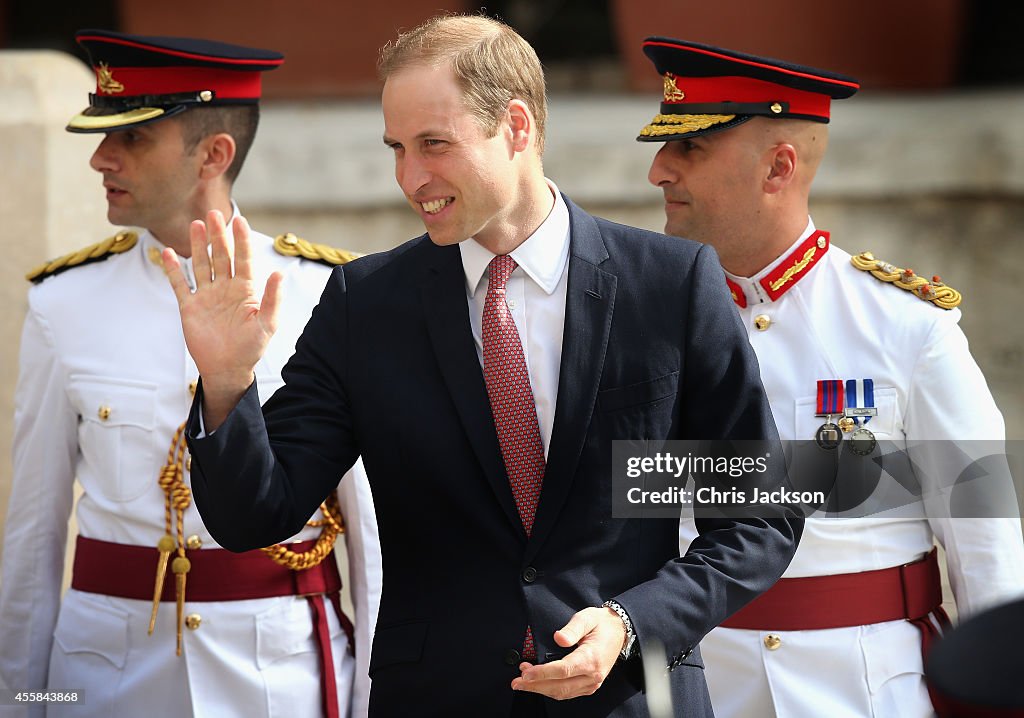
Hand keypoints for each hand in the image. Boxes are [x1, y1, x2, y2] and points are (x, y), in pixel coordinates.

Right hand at [162, 210, 282, 428]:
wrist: (228, 369)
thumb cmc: (251, 348)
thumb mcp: (267, 324)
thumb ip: (272, 299)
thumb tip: (279, 273)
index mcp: (246, 290)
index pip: (243, 259)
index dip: (241, 240)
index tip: (238, 220)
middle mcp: (226, 288)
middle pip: (221, 256)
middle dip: (218, 235)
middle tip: (214, 213)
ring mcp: (207, 296)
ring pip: (201, 264)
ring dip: (198, 246)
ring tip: (196, 225)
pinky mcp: (190, 307)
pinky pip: (180, 284)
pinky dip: (174, 269)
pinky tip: (169, 252)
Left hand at [510, 606, 625, 699]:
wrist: (619, 631)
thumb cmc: (601, 624)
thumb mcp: (587, 618)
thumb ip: (572, 628)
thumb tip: (558, 638)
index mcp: (591, 658)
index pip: (562, 670)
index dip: (542, 673)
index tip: (525, 672)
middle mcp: (593, 675)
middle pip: (560, 686)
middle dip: (535, 685)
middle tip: (516, 681)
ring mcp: (592, 683)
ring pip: (563, 693)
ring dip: (541, 689)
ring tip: (523, 681)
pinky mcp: (590, 685)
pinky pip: (568, 693)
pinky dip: (551, 690)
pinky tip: (539, 684)